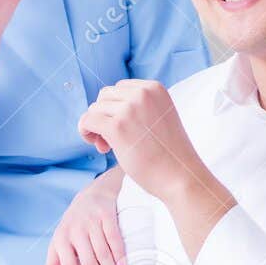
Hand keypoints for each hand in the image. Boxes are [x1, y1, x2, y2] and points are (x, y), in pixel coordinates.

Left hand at [34, 169, 126, 264]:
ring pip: (103, 254)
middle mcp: (76, 231)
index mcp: (61, 240)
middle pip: (89, 264)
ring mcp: (92, 222)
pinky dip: (121, 255)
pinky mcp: (107, 216)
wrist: (92, 193)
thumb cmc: (73, 226)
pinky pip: (115, 239)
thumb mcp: (58, 244)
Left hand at [78, 79, 199, 199]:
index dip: (115, 108)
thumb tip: (101, 110)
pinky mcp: (117, 127)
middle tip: (111, 141)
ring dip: (96, 127)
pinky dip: (86, 132)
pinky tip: (100, 147)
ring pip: (94, 108)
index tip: (123, 128)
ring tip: (109, 147)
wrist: (180, 176)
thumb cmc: (167, 153)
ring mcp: (129, 109)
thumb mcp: (158, 116)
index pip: (119, 88)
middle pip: (104, 96)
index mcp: (154, 88)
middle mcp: (142, 93)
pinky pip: (88, 121)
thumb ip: (138, 107)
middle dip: (104, 116)